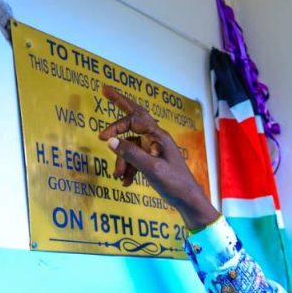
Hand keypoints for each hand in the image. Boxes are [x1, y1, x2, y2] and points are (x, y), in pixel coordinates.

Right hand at [97, 85, 218, 228]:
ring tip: (118, 176)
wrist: (188, 201)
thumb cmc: (174, 183)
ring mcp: (155, 149)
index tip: (102, 137)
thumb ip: (131, 154)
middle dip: (120, 106)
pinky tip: (126, 182)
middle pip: (135, 118)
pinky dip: (129, 169)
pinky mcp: (153, 161)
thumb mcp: (151, 169)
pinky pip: (136, 159)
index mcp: (158, 136)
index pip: (134, 119)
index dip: (117, 125)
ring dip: (122, 160)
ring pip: (131, 147)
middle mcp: (157, 139)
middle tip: (105, 91)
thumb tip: (111, 141)